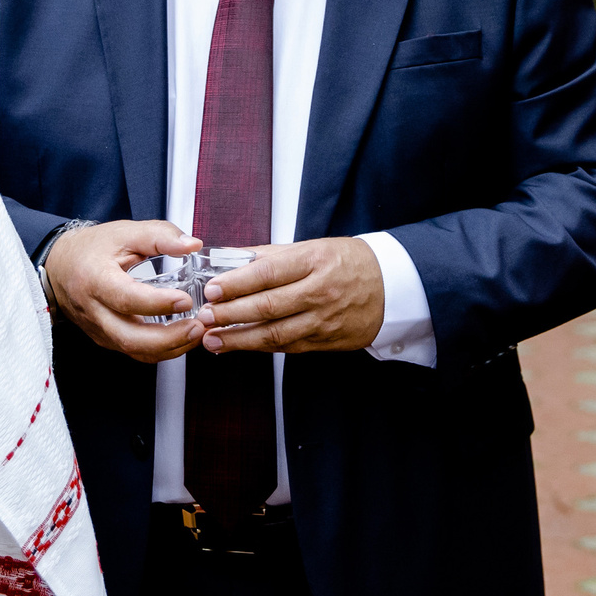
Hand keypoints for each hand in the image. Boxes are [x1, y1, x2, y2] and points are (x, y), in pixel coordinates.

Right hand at [43, 220, 208, 362]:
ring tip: (197, 334)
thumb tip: (193, 245)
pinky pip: (135, 352)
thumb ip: (160, 235)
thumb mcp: (124, 232)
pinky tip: (182, 339)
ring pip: (134, 350)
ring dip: (170, 348)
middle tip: (198, 326)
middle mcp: (94, 310)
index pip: (126, 298)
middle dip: (168, 338)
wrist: (60, 267)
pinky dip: (162, 351)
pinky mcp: (106, 339)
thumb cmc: (92, 249)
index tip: (185, 300)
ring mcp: (99, 329)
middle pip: (129, 336)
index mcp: (95, 279)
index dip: (158, 302)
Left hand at [192, 237, 384, 354]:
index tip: (212, 289)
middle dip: (231, 314)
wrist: (391, 287)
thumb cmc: (348, 262)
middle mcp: (320, 292)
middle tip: (204, 317)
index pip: (268, 273)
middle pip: (268, 306)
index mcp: (314, 261)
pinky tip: (240, 345)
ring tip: (212, 339)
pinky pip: (288, 347)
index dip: (237, 283)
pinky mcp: (327, 341)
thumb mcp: (312, 248)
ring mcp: (324, 320)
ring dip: (240, 339)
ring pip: (276, 334)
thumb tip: (228, 258)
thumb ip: (270, 255)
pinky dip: (261, 348)